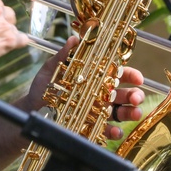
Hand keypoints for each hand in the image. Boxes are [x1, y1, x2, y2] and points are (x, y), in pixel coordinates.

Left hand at [26, 36, 144, 139]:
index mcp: (95, 78)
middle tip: (136, 98)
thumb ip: (64, 55)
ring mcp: (97, 112)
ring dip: (129, 113)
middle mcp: (100, 94)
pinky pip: (106, 131)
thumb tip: (74, 39)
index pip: (118, 74)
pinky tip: (116, 131)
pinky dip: (113, 132)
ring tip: (135, 113)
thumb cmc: (44, 86)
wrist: (32, 109)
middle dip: (134, 96)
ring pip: (120, 113)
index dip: (131, 75)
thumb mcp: (52, 68)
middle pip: (123, 94)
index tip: (138, 78)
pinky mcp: (91, 127)